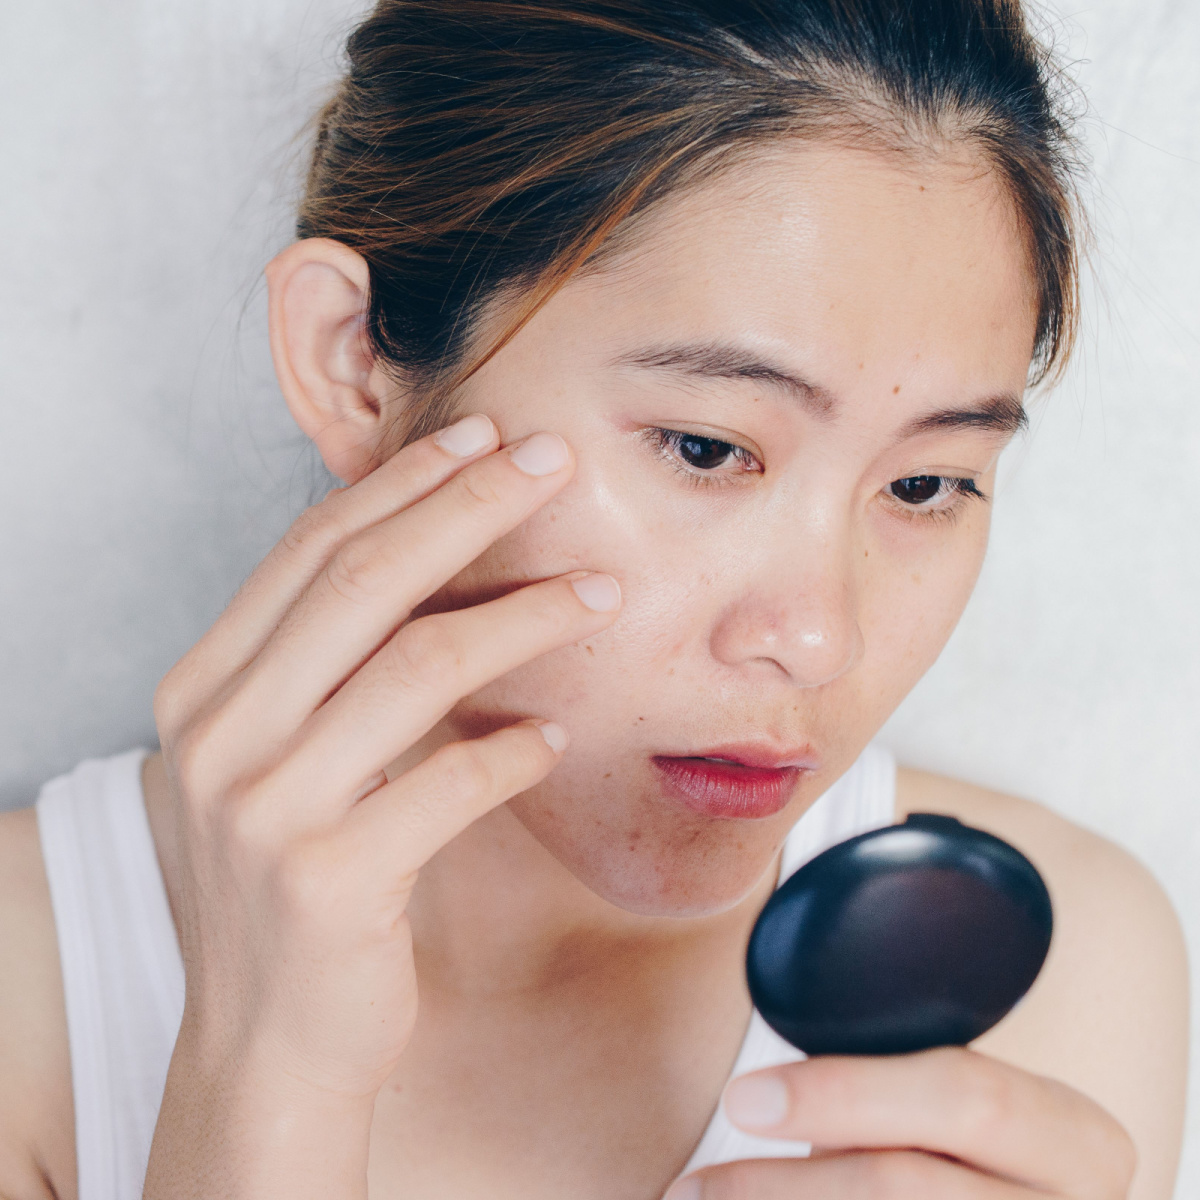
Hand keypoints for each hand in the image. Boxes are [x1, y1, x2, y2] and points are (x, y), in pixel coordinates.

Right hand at [144, 415, 621, 1197]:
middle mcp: (219, 737)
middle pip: (362, 582)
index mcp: (203, 691)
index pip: (310, 553)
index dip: (402, 487)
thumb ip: (328, 671)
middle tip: (553, 461)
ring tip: (602, 592)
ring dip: (524, 617)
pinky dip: (515, 749)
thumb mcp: (279, 762)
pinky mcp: (330, 878)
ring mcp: (266, 809)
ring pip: (418, 667)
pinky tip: (556, 737)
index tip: (482, 438)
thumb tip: (436, 563)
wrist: (267, 1040)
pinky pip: (451, 782)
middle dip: (468, 507)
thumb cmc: (293, 883)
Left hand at [666, 1048, 1135, 1199]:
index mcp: (1074, 1134)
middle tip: (694, 1183)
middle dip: (789, 1183)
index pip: (968, 1096)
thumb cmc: (961, 1149)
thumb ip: (900, 1051)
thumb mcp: (958, 1100)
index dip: (843, 1094)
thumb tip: (790, 950)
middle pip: (910, 1187)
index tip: (741, 1097)